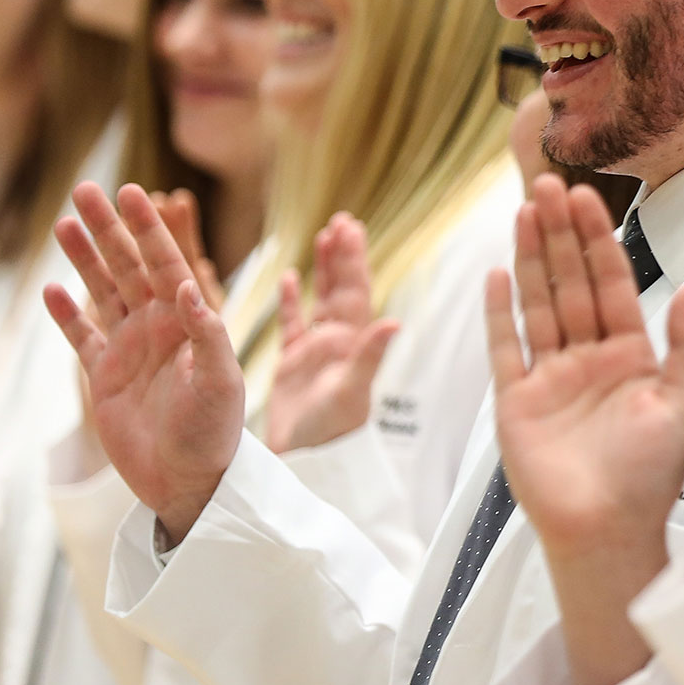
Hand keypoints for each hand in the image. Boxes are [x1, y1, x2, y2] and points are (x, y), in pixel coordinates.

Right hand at [45, 183, 244, 545]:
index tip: (132, 192)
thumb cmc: (215, 435)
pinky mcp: (106, 379)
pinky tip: (51, 288)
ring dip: (84, 259)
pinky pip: (82, 338)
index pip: (166, 262)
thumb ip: (206, 334)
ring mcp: (130, 351)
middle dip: (108, 228)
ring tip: (63, 223)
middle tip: (85, 189)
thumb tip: (185, 286)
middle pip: (128, 267)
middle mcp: (159, 328)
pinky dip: (66, 315)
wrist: (189, 484)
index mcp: (188, 323)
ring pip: (103, 293)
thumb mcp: (220, 383)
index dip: (148, 228)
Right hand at [266, 214, 399, 452]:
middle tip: (341, 221)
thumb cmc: (333, 433)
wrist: (307, 463)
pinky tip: (288, 278)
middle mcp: (337, 343)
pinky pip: (293, 325)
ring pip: (320, 300)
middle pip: (342, 287)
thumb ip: (371, 356)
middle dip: (342, 254)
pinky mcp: (293, 365)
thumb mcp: (353, 391)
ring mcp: (316, 352)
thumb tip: (395, 322)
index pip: (355, 290)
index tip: (351, 227)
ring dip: (323, 270)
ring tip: (323, 237)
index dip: (353, 258)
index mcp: (351, 343)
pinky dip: (291, 301)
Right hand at [486, 175, 683, 684]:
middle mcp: (587, 360)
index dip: (598, 240)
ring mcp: (548, 378)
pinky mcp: (516, 403)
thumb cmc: (654, 478)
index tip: (589, 196)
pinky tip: (496, 273)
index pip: (610, 283)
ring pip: (538, 303)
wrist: (611, 532)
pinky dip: (499, 312)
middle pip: (569, 282)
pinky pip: (505, 348)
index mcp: (629, 356)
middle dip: (559, 233)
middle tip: (548, 183)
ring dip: (531, 257)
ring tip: (524, 211)